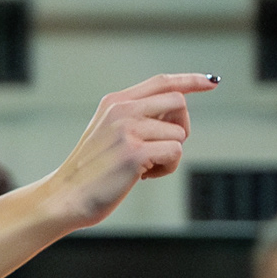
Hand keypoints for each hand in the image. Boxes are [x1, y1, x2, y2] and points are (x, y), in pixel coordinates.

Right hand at [48, 71, 215, 225]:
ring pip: (179, 134)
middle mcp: (121, 110)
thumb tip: (175, 116)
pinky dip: (165, 169)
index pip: (162, 82)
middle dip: (180, 127)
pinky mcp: (135, 153)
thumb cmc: (89, 171)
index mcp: (115, 102)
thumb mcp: (107, 132)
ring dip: (168, 155)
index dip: (190, 80)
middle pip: (177, 102)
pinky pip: (175, 153)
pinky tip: (142, 177)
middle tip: (161, 148)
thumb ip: (135, 118)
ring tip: (142, 167)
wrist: (64, 196)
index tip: (212, 81)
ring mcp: (128, 130)